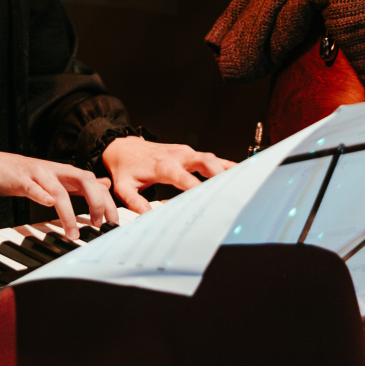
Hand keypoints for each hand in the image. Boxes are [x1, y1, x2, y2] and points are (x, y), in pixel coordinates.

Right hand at [0, 147, 115, 239]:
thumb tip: (104, 183)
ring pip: (59, 190)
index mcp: (65, 172)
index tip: (114, 221)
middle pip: (84, 180)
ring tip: (74, 233)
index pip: (93, 183)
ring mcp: (38, 174)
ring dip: (69, 212)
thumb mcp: (56, 177)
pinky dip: (41, 195)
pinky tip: (48, 205)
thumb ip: (80, 182)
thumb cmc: (24, 174)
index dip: (106, 200)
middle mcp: (55, 171)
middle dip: (97, 201)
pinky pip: (33, 187)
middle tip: (101, 224)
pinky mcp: (20, 180)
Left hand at [101, 136, 235, 213]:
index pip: (183, 177)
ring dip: (225, 169)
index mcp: (161, 166)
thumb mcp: (124, 188)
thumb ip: (136, 203)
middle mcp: (176, 156)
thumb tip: (150, 217)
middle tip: (232, 189)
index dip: (196, 187)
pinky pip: (209, 157)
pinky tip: (237, 173)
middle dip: (218, 174)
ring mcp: (184, 152)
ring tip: (242, 182)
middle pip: (203, 162)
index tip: (208, 199)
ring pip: (210, 158)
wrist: (123, 148)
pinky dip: (223, 164)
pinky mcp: (188, 151)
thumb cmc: (125, 169)